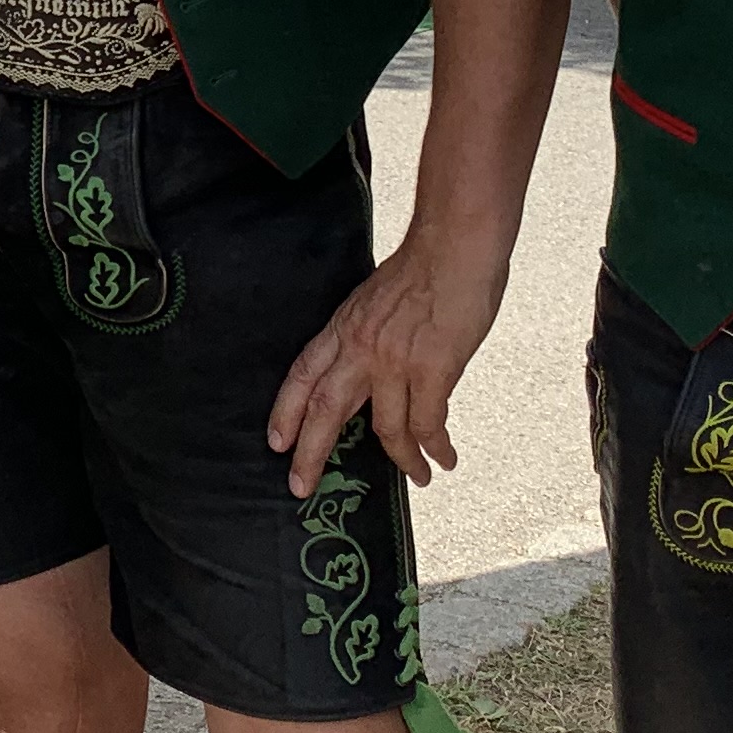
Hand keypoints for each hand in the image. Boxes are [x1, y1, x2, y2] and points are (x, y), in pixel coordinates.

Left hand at [266, 228, 511, 493]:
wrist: (456, 246)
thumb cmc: (424, 267)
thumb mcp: (374, 299)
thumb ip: (367, 334)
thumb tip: (372, 366)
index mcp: (345, 327)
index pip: (304, 374)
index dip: (287, 410)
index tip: (276, 441)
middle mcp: (362, 348)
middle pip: (326, 410)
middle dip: (311, 453)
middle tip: (300, 487)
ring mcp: (395, 361)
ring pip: (385, 429)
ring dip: (402, 460)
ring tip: (418, 478)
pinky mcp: (432, 370)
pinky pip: (427, 424)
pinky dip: (435, 447)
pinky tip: (443, 459)